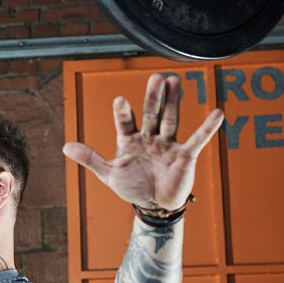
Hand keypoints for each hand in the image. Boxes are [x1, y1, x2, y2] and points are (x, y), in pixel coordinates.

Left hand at [62, 73, 223, 210]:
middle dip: (153, 96)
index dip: (123, 112)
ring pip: (171, 119)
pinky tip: (218, 113)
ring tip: (175, 81)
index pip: (125, 122)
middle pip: (151, 113)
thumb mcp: (109, 174)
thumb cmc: (132, 187)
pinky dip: (208, 127)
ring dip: (174, 101)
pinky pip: (197, 139)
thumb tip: (65, 146)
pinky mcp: (184, 155)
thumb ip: (90, 159)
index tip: (121, 100)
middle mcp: (149, 137)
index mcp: (129, 140)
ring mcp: (167, 144)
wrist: (154, 205)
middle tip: (156, 77)